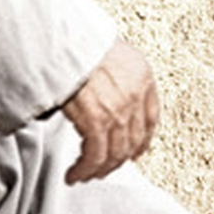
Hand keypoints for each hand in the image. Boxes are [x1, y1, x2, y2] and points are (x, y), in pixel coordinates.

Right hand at [63, 37, 160, 183]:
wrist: (62, 37)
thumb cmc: (76, 41)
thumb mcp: (108, 52)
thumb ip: (114, 76)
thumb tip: (102, 93)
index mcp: (142, 75)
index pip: (151, 118)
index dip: (142, 141)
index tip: (134, 153)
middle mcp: (135, 94)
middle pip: (133, 140)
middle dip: (118, 160)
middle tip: (103, 168)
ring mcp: (119, 109)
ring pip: (115, 153)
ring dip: (99, 169)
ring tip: (85, 175)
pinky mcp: (98, 120)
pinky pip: (95, 156)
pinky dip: (85, 169)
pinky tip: (74, 174)